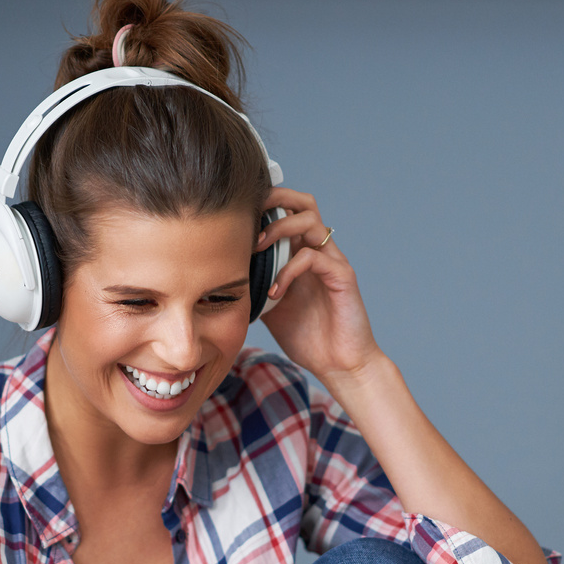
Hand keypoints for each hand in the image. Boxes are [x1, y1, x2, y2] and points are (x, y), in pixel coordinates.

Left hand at [256, 187, 384, 388]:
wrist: (339, 365)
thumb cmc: (308, 338)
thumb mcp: (269, 309)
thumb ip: (254, 286)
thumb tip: (220, 277)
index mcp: (301, 255)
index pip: (287, 212)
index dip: (264, 204)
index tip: (236, 214)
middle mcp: (319, 252)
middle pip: (304, 203)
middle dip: (276, 198)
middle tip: (249, 214)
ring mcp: (332, 262)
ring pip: (310, 221)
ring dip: (279, 228)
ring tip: (258, 246)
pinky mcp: (342, 277)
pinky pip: (313, 257)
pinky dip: (288, 270)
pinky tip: (274, 292)